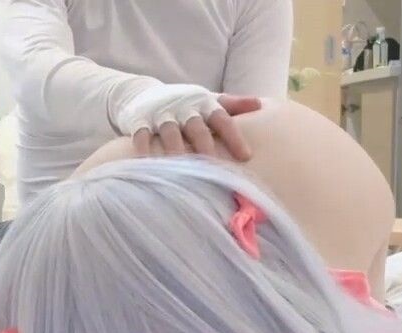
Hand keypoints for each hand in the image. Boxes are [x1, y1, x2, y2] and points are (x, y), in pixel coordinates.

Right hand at [116, 85, 260, 161]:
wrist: (143, 93)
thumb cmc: (184, 104)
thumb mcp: (208, 100)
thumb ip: (233, 104)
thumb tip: (261, 105)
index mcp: (204, 103)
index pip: (222, 119)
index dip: (234, 137)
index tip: (245, 156)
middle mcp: (184, 108)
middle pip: (197, 127)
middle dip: (205, 146)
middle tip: (215, 168)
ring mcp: (161, 113)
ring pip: (170, 131)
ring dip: (175, 150)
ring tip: (182, 170)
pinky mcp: (140, 120)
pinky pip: (142, 135)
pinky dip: (144, 149)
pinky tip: (148, 165)